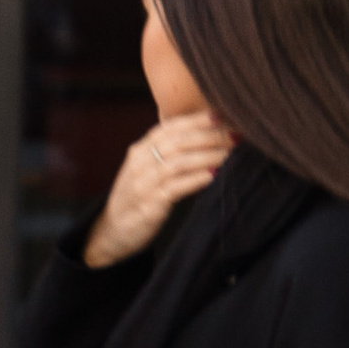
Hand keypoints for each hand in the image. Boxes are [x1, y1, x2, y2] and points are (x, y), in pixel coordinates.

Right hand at [84, 111, 234, 267]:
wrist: (113, 231)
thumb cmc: (138, 197)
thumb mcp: (147, 170)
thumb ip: (168, 153)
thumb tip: (207, 138)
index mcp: (140, 151)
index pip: (169, 127)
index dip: (196, 120)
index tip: (222, 115)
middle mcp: (139, 164)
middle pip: (177, 142)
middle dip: (209, 136)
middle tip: (235, 135)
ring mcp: (142, 185)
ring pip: (177, 162)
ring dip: (207, 156)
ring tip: (230, 154)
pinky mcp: (148, 206)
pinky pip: (173, 189)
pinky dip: (194, 180)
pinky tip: (212, 176)